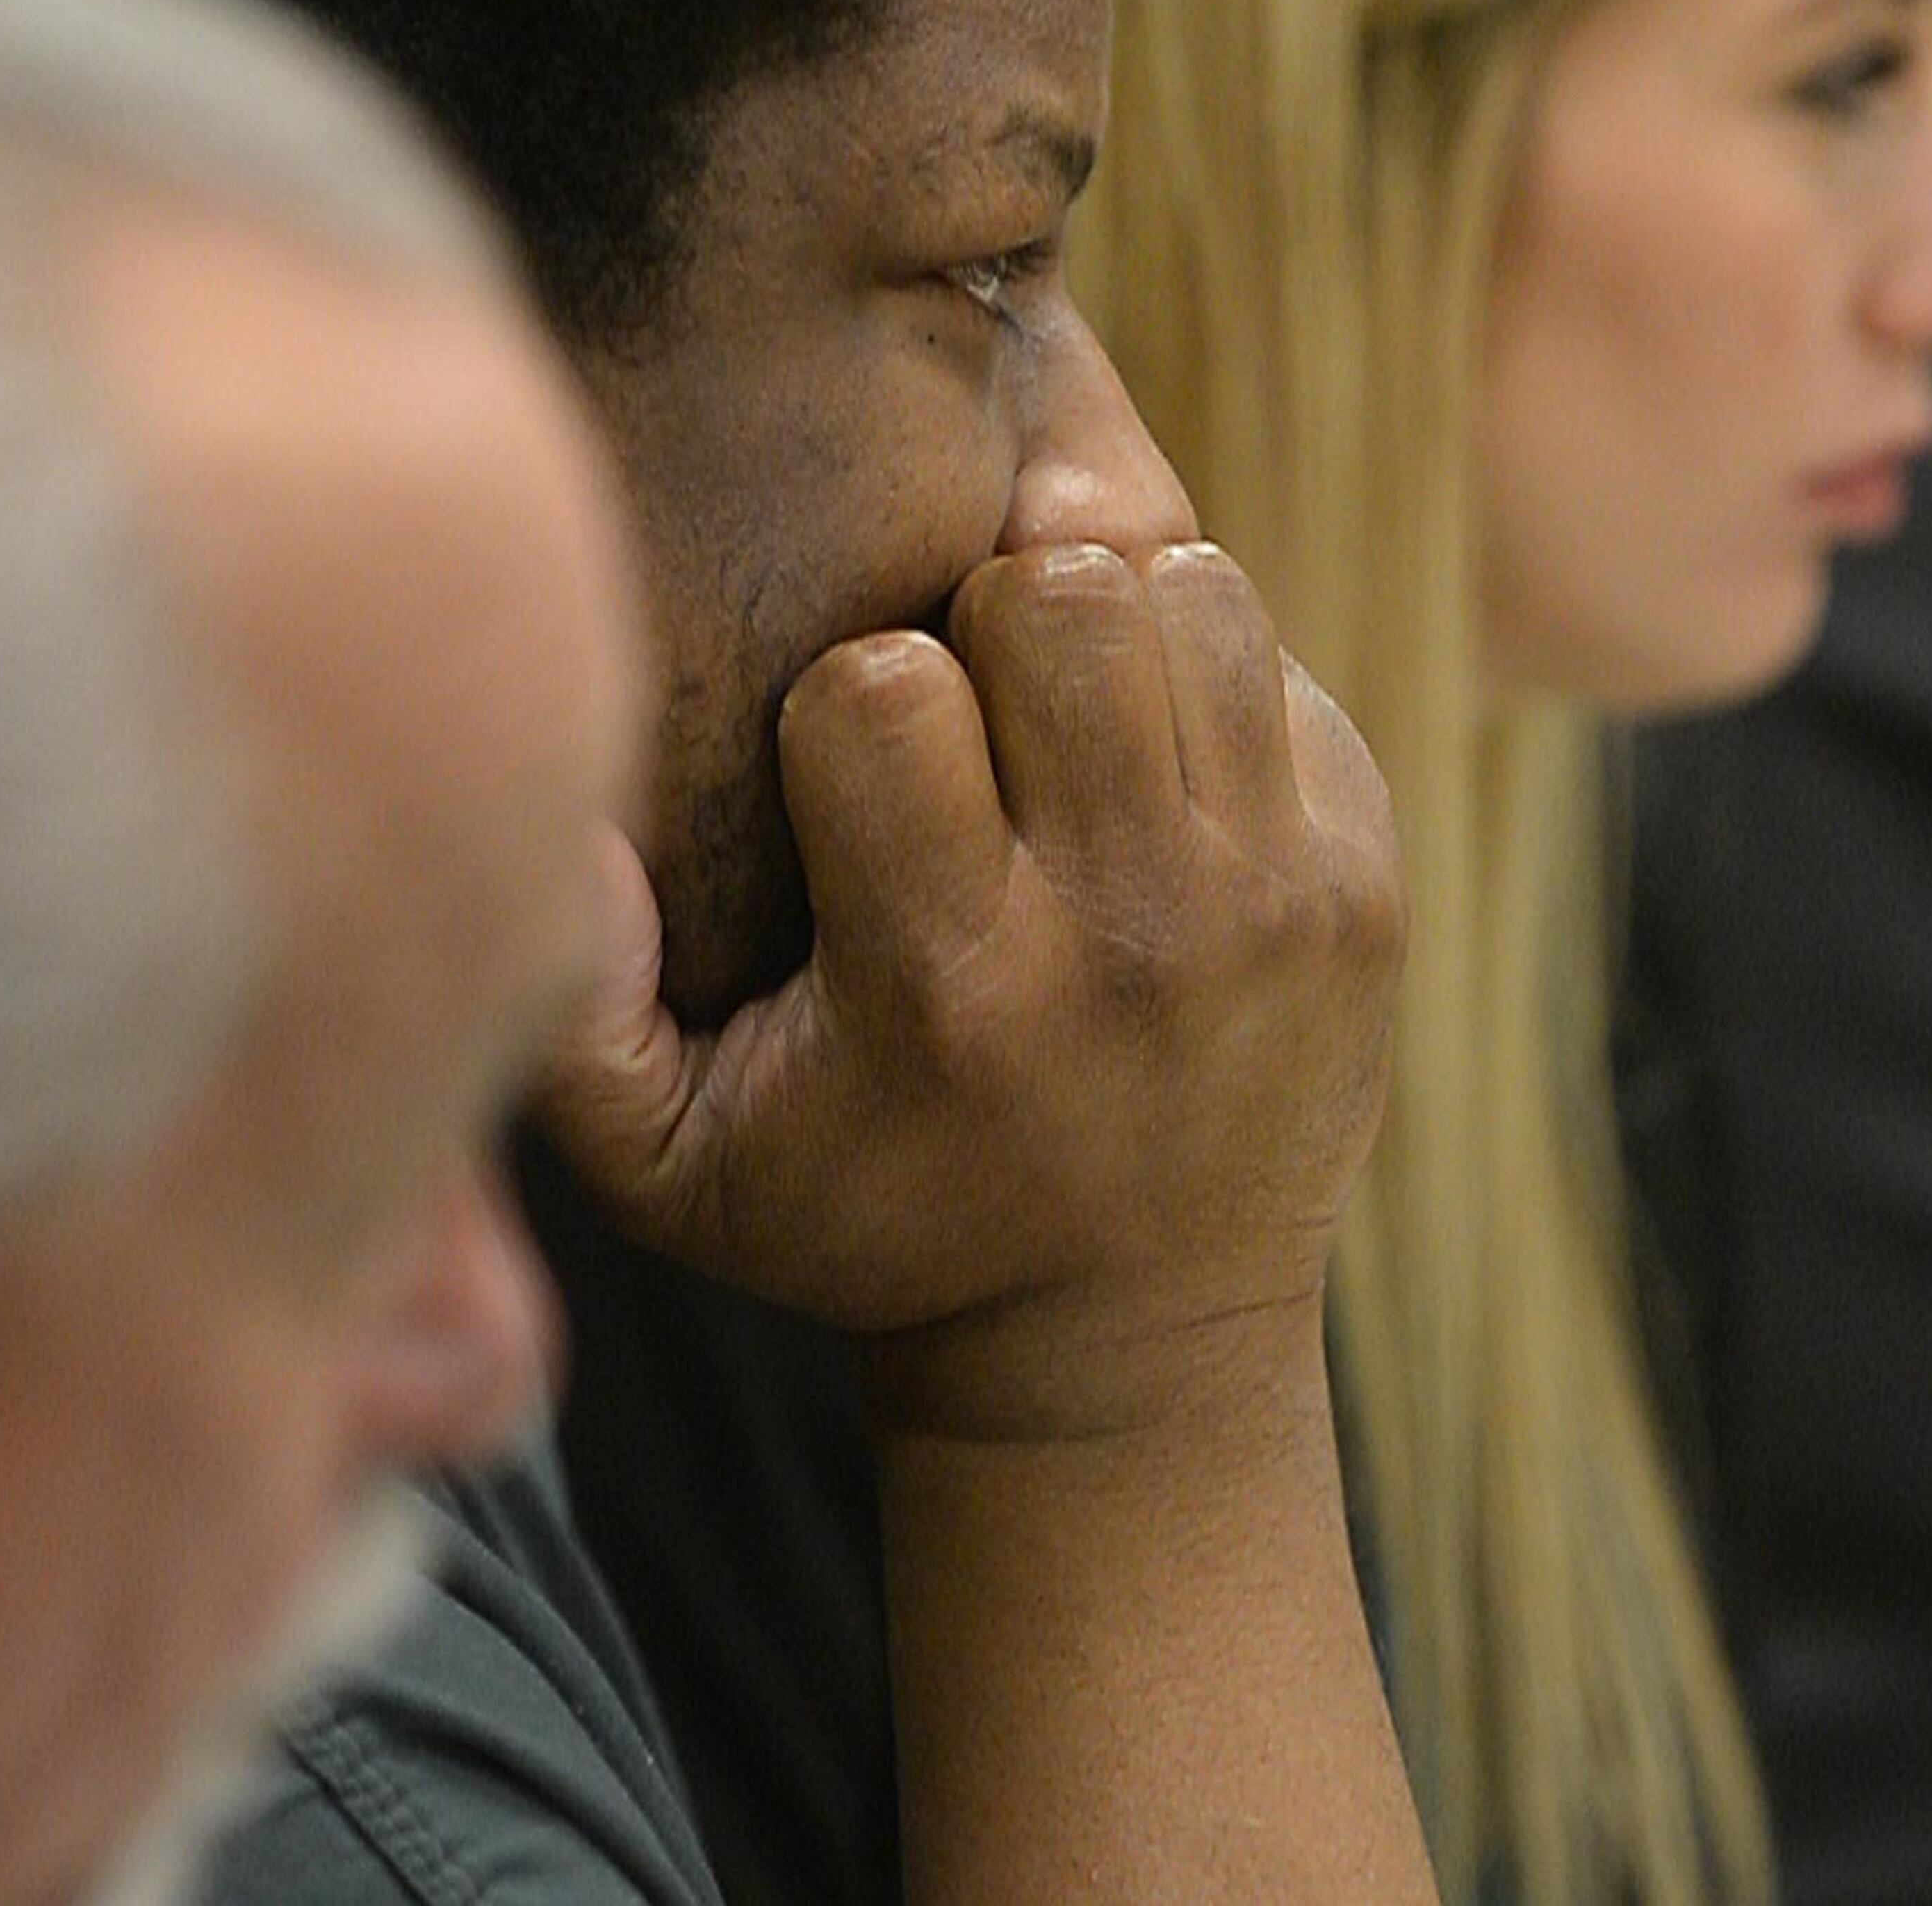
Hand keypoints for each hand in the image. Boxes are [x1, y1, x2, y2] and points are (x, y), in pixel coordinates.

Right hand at [531, 540, 1401, 1437]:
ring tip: (1065, 717)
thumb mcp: (672, 1166)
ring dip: (1110, 621)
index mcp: (952, 986)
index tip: (851, 767)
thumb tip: (566, 817)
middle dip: (990, 620)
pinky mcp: (1365, 878)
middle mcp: (1130, 931)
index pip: (878, 692)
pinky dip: (1206, 674)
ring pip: (1188, 592)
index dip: (847, 696)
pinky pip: (1276, 662)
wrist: (1126, 1339)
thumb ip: (570, 1007)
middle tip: (973, 708)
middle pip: (1056, 595)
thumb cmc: (876, 1215)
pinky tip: (1153, 767)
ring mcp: (1274, 899)